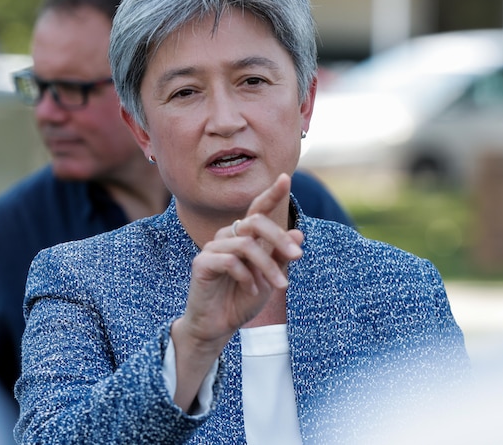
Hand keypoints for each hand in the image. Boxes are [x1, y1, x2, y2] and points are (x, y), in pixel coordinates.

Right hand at [169, 173, 302, 409]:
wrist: (219, 326)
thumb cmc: (242, 299)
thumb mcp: (271, 279)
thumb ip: (282, 258)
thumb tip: (300, 233)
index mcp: (244, 237)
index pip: (257, 209)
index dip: (271, 192)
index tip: (286, 177)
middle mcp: (227, 236)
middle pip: (255, 221)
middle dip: (279, 238)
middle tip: (298, 257)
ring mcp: (212, 248)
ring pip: (247, 244)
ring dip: (268, 267)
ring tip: (279, 287)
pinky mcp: (202, 263)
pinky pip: (231, 261)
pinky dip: (247, 276)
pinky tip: (251, 289)